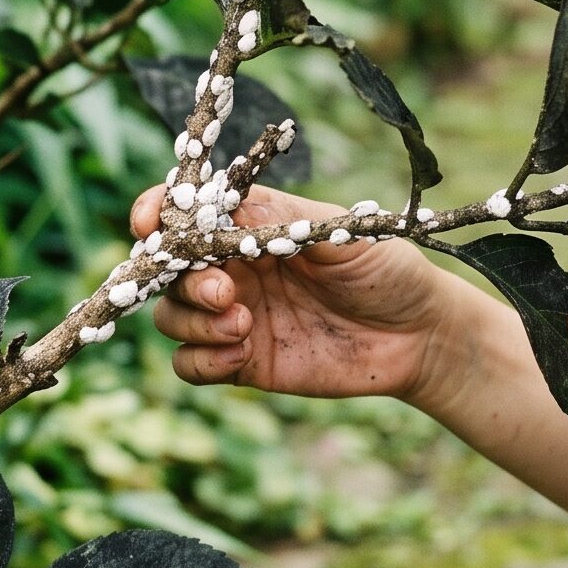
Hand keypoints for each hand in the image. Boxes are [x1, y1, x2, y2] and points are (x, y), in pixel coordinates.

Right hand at [133, 183, 455, 400]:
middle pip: (168, 271)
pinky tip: (238, 354)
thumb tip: (219, 202)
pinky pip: (191, 365)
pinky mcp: (243, 362)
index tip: (148, 224)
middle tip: (227, 293)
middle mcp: (234, 270)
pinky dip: (201, 360)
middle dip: (182, 281)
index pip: (186, 216)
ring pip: (172, 317)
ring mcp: (234, 317)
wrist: (419, 334)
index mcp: (250, 228)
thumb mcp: (335, 233)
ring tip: (242, 325)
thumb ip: (277, 220)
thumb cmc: (385, 270)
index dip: (157, 216)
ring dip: (192, 321)